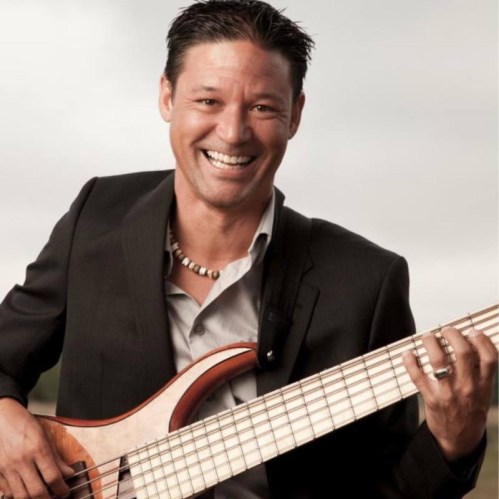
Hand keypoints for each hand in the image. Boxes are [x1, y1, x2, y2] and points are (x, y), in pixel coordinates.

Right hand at [0, 398, 73, 498]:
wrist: (1, 417)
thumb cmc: (24, 424)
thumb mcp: (45, 436)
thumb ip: (56, 457)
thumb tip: (68, 473)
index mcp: (37, 448)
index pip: (52, 476)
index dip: (61, 488)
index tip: (65, 491)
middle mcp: (21, 460)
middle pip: (36, 491)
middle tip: (55, 497)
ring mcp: (6, 468)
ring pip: (21, 496)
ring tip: (42, 496)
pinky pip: (7, 492)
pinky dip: (17, 496)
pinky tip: (25, 491)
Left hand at [403, 327, 497, 460]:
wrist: (459, 441)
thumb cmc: (470, 412)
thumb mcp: (484, 395)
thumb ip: (480, 373)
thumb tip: (471, 344)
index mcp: (484, 386)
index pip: (490, 358)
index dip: (481, 340)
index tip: (472, 331)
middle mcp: (468, 388)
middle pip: (463, 353)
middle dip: (453, 335)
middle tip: (446, 330)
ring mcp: (448, 393)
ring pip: (439, 360)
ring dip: (431, 343)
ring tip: (428, 337)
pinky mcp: (431, 398)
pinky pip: (417, 375)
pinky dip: (410, 361)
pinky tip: (408, 354)